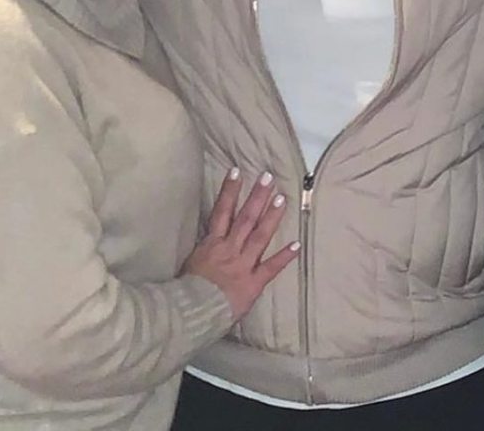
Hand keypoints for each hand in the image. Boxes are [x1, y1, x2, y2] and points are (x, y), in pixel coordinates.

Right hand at [182, 170, 299, 320]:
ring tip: (282, 199)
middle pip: (245, 217)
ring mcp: (243, 264)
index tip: (237, 170)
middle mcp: (229, 248)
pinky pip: (271, 268)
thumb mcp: (191, 262)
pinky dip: (284, 257)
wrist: (190, 312)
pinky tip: (297, 245)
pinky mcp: (253, 282)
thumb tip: (208, 239)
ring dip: (272, 217)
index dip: (229, 190)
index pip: (222, 211)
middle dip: (257, 196)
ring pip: (259, 236)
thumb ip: (203, 249)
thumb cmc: (186, 290)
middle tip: (268, 177)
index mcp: (212, 243)